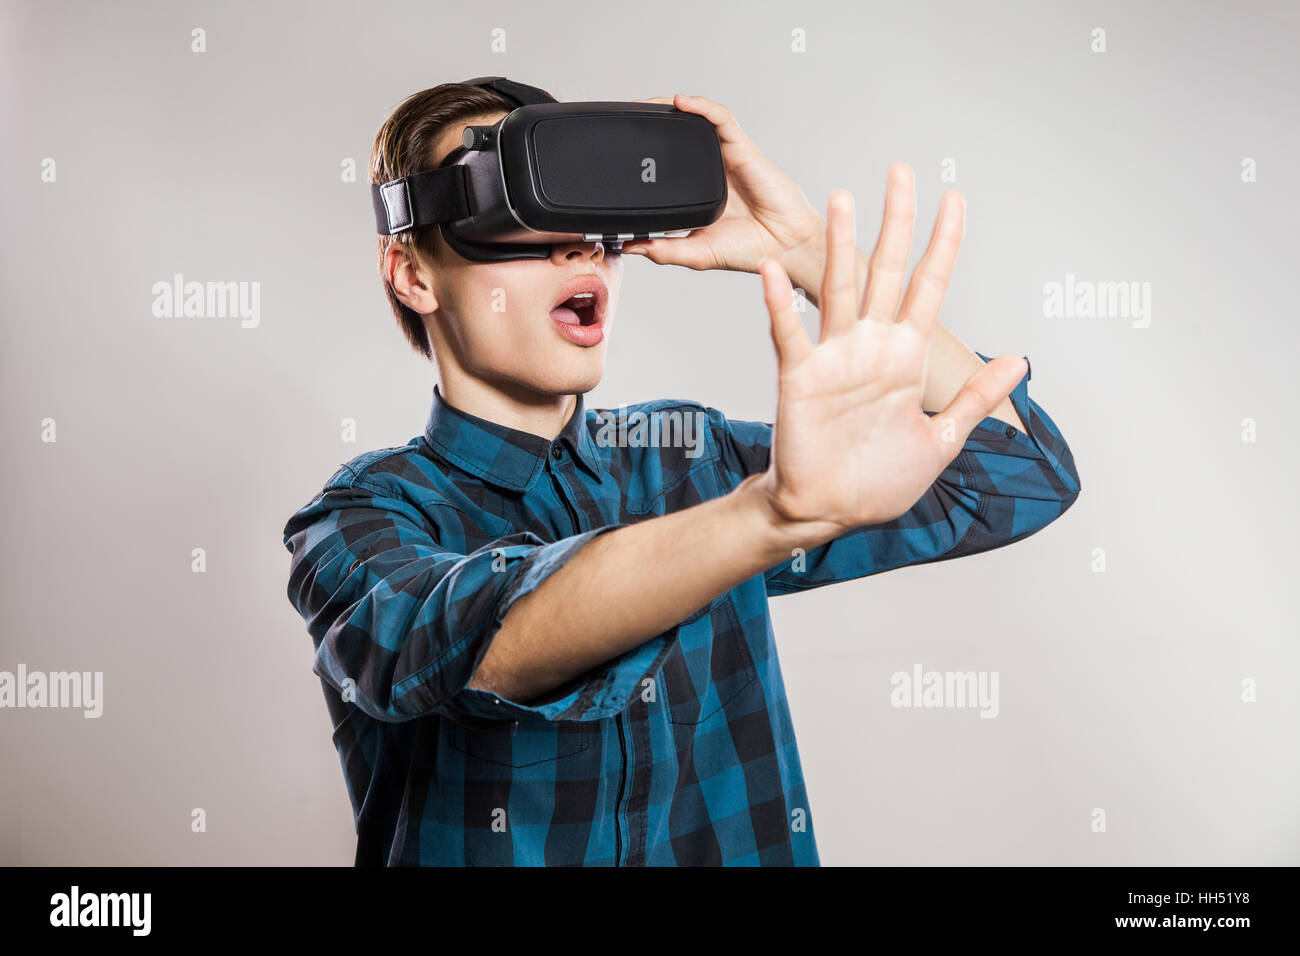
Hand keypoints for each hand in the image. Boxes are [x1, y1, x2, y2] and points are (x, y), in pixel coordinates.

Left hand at [619, 94, 821, 274]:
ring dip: (670, 107)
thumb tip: (628, 245)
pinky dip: (701, 106)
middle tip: (626, 119)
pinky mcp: (743, 149)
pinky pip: (720, 118)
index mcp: (698, 192)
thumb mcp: (695, 253)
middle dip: (651, 122)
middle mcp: (711, 170)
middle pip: (678, 135)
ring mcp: (726, 157)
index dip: (645, 153)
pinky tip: (681, 102)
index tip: (619, 150)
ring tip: (645, 104)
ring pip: (696, 120)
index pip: (667, 164)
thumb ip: (663, 249)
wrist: (784, 247)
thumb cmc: (750, 249)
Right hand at [753, 190, 1027, 536]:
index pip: (930, 286)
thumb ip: (975, 396)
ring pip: (839, 289)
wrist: (829, 511)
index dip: (944, 243)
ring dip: (840, 245)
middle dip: (896, 221)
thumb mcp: (942, 440)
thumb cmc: (879, 481)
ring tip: (843, 199)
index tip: (954, 200)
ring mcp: (835, 358)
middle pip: (886, 270)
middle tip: (901, 172)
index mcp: (907, 357)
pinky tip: (773, 272)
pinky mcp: (800, 377)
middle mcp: (872, 347)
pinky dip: (780, 304)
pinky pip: (789, 334)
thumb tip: (1019, 359)